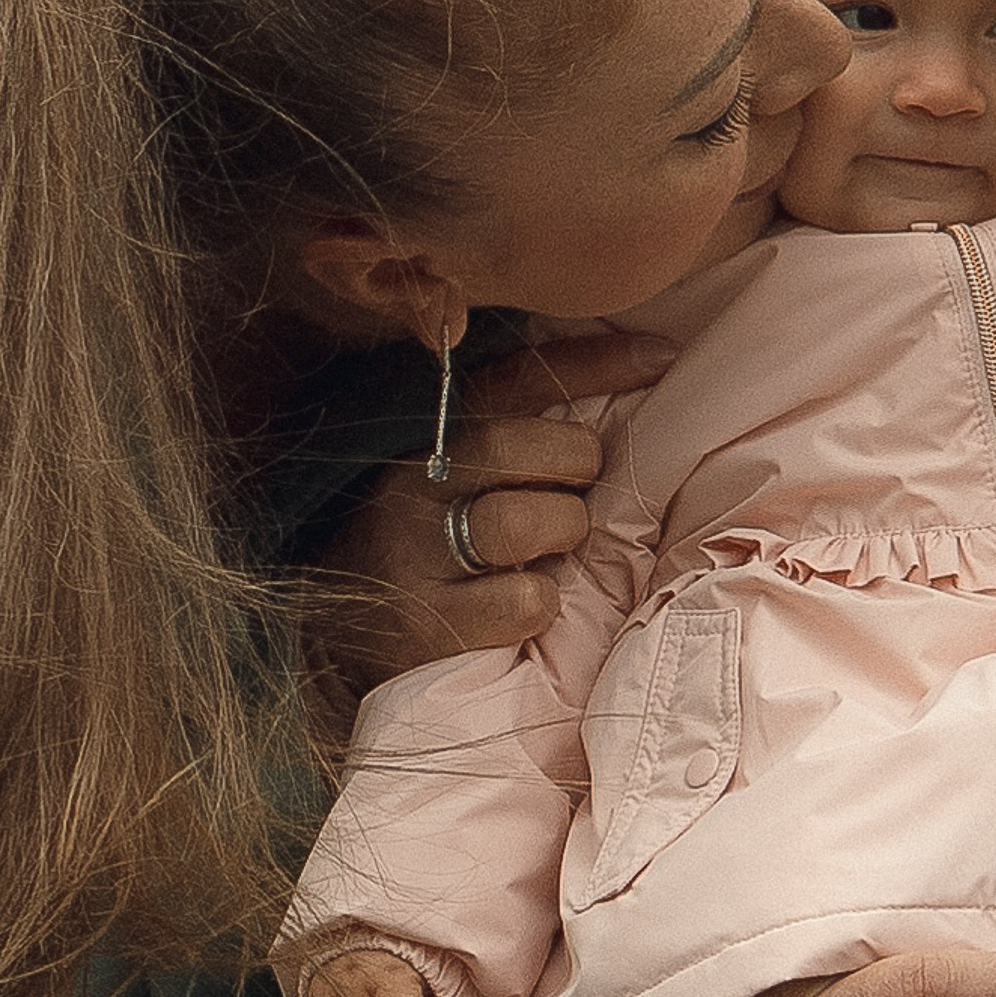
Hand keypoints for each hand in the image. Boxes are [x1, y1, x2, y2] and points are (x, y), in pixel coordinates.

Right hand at [314, 333, 672, 694]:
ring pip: (523, 522)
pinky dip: (541, 603)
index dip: (591, 362)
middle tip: (576, 488)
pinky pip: (522, 603)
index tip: (661, 354)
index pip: (513, 379)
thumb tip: (611, 410)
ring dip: (560, 532)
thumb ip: (510, 438)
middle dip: (572, 462)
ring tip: (549, 548)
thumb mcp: (450, 478)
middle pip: (513, 444)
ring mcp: (410, 556)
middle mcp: (409, 486)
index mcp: (428, 437)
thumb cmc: (422, 547)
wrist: (334, 641)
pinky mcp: (423, 626)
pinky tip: (520, 605)